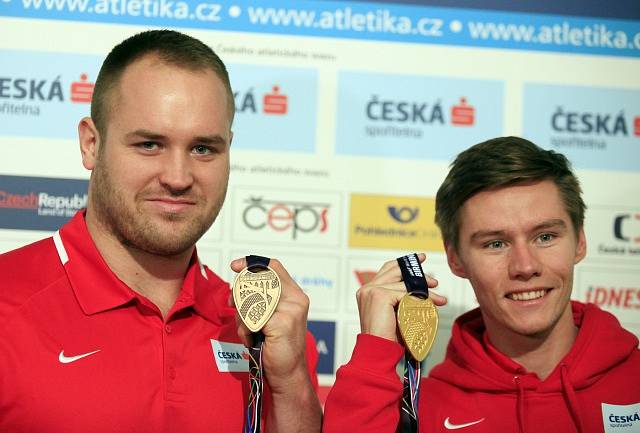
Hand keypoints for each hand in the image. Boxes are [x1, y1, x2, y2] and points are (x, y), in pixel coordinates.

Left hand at [230, 257, 310, 393]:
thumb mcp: (270, 316)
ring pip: (251, 301)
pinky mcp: (282, 323)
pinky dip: (246, 330)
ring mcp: (291, 310)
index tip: (235, 266)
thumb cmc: (276, 345)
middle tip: (233, 306)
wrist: (288, 373)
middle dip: (239, 295)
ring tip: (251, 332)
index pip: (273, 267)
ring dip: (243, 318)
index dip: (252, 263)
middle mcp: (296, 299)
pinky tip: (254, 340)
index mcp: (295, 294)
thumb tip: (237, 284)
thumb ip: (261, 298)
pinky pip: (251, 318)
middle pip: (256, 282)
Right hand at [356, 253, 446, 342]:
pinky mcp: (379, 295)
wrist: (377, 351)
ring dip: (425, 292)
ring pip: (404, 285)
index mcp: (367, 292)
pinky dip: (419, 300)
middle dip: (418, 273)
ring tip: (439, 299)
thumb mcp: (395, 314)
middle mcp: (366, 289)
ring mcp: (371, 291)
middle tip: (434, 281)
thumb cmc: (386, 338)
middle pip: (395, 271)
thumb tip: (422, 292)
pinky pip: (405, 294)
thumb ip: (402, 300)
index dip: (403, 263)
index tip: (420, 259)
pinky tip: (430, 305)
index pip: (387, 270)